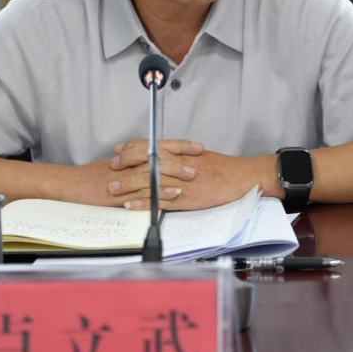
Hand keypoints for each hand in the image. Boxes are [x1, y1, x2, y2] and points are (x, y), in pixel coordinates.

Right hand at [60, 139, 200, 208]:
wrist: (68, 184)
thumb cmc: (89, 178)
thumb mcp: (113, 168)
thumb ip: (132, 167)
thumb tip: (151, 167)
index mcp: (130, 156)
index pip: (159, 145)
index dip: (179, 145)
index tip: (196, 146)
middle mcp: (129, 163)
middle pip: (160, 154)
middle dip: (182, 157)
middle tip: (199, 159)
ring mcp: (125, 177)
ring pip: (154, 170)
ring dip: (175, 172)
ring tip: (192, 175)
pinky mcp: (121, 192)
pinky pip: (143, 190)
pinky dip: (159, 190)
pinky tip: (173, 193)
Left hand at [114, 140, 273, 211]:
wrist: (241, 178)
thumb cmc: (224, 168)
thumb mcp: (200, 157)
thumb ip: (181, 157)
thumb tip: (167, 157)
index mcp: (181, 153)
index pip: (151, 147)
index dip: (132, 148)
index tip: (119, 150)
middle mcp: (178, 165)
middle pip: (145, 162)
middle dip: (125, 164)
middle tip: (111, 168)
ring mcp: (181, 183)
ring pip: (149, 181)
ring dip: (129, 185)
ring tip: (113, 189)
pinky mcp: (186, 199)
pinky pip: (160, 201)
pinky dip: (144, 202)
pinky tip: (132, 204)